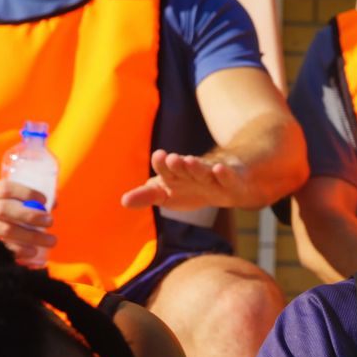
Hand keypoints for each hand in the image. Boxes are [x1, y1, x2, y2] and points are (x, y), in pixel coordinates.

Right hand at [0, 179, 54, 262]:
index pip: (5, 188)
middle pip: (4, 209)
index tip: (44, 200)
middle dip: (30, 215)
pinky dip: (18, 250)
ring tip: (51, 241)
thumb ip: (21, 198)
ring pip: (4, 230)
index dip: (26, 193)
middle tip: (50, 221)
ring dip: (31, 236)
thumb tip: (53, 204)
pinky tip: (33, 252)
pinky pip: (0, 247)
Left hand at [121, 149, 247, 210]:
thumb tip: (123, 201)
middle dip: (178, 164)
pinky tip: (219, 169)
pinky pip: (228, 177)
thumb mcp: (167, 194)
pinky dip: (224, 173)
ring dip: (196, 166)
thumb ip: (147, 196)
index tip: (160, 155)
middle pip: (184, 168)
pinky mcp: (232, 181)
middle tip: (172, 159)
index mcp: (176, 174)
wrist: (228, 186)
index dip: (162, 164)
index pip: (166, 168)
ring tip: (188, 161)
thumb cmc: (193, 188)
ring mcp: (213, 177)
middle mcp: (193, 172)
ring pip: (204, 171)